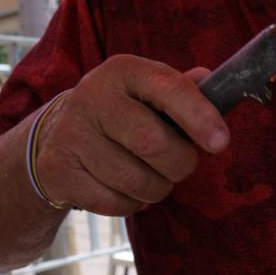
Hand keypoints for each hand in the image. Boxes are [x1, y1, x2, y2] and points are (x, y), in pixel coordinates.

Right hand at [34, 55, 227, 216]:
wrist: (54, 136)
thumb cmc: (121, 113)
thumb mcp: (147, 91)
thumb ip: (182, 90)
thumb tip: (213, 83)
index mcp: (123, 71)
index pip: (168, 88)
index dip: (199, 116)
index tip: (221, 142)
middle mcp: (93, 97)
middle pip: (153, 143)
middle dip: (180, 163)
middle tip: (180, 164)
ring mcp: (72, 135)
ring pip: (137, 181)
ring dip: (158, 188)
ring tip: (151, 176)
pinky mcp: (58, 171)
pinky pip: (115, 203)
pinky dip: (133, 204)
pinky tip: (125, 188)